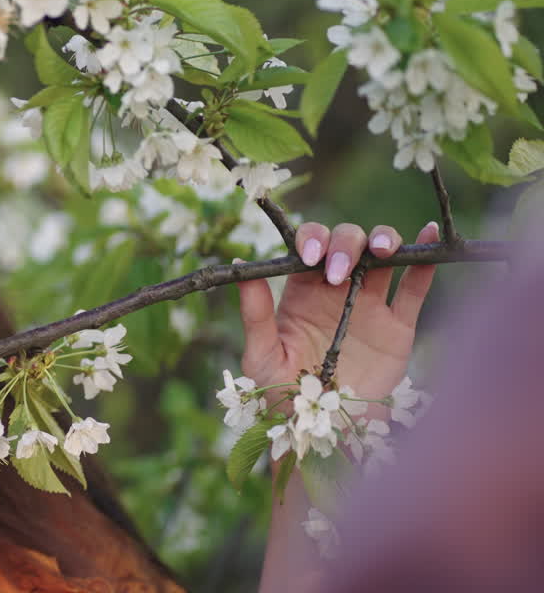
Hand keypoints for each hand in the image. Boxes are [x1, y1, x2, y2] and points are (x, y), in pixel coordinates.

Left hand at [237, 220, 439, 405]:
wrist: (324, 433)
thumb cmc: (283, 395)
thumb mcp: (261, 355)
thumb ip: (254, 313)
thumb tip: (239, 267)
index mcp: (301, 292)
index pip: (309, 247)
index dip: (312, 241)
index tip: (311, 257)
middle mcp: (336, 290)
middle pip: (347, 243)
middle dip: (345, 244)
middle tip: (340, 273)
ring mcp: (369, 306)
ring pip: (382, 255)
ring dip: (384, 240)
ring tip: (383, 249)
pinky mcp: (398, 327)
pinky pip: (415, 287)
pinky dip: (424, 260)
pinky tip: (429, 234)